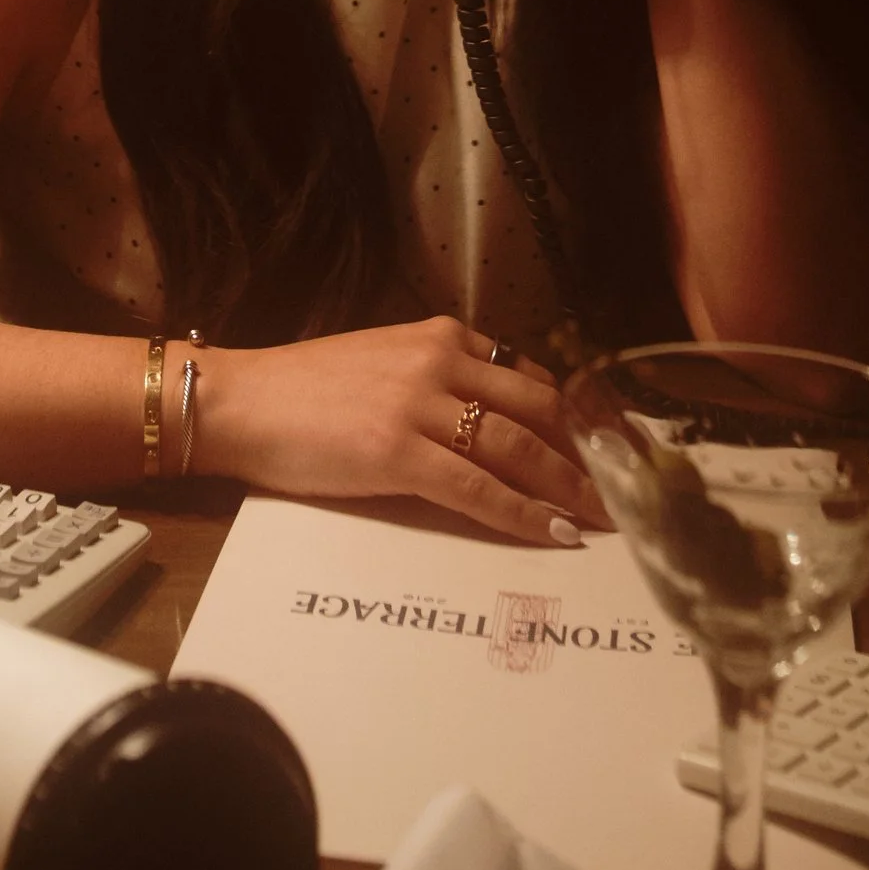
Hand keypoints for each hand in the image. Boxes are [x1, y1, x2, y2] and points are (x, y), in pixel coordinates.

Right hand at [192, 315, 606, 545]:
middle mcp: (440, 361)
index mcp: (442, 336)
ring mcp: (420, 406)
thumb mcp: (386, 361)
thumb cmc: (306, 390)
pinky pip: (477, 489)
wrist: (241, 401)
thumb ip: (441, 378)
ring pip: (517, 450)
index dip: (577, 419)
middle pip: (539, 411)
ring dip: (569, 488)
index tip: (611, 448)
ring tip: (603, 519)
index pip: (530, 378)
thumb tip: (497, 418)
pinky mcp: (397, 452)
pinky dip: (521, 514)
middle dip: (588, 454)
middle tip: (627, 490)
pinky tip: (552, 533)